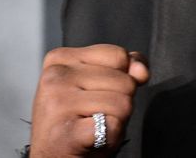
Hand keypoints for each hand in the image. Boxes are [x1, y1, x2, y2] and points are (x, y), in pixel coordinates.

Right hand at [29, 44, 149, 156]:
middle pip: (124, 80)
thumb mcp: (100, 84)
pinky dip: (111, 137)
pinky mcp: (65, 133)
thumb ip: (124, 67)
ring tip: (92, 127)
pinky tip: (92, 140)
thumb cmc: (79, 120)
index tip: (95, 94)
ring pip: (123, 104)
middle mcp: (55, 76)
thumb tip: (141, 70)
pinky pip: (112, 126)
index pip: (118, 55)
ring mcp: (57, 104)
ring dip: (116, 121)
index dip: (120, 77)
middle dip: (119, 101)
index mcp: (60, 58)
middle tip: (94, 115)